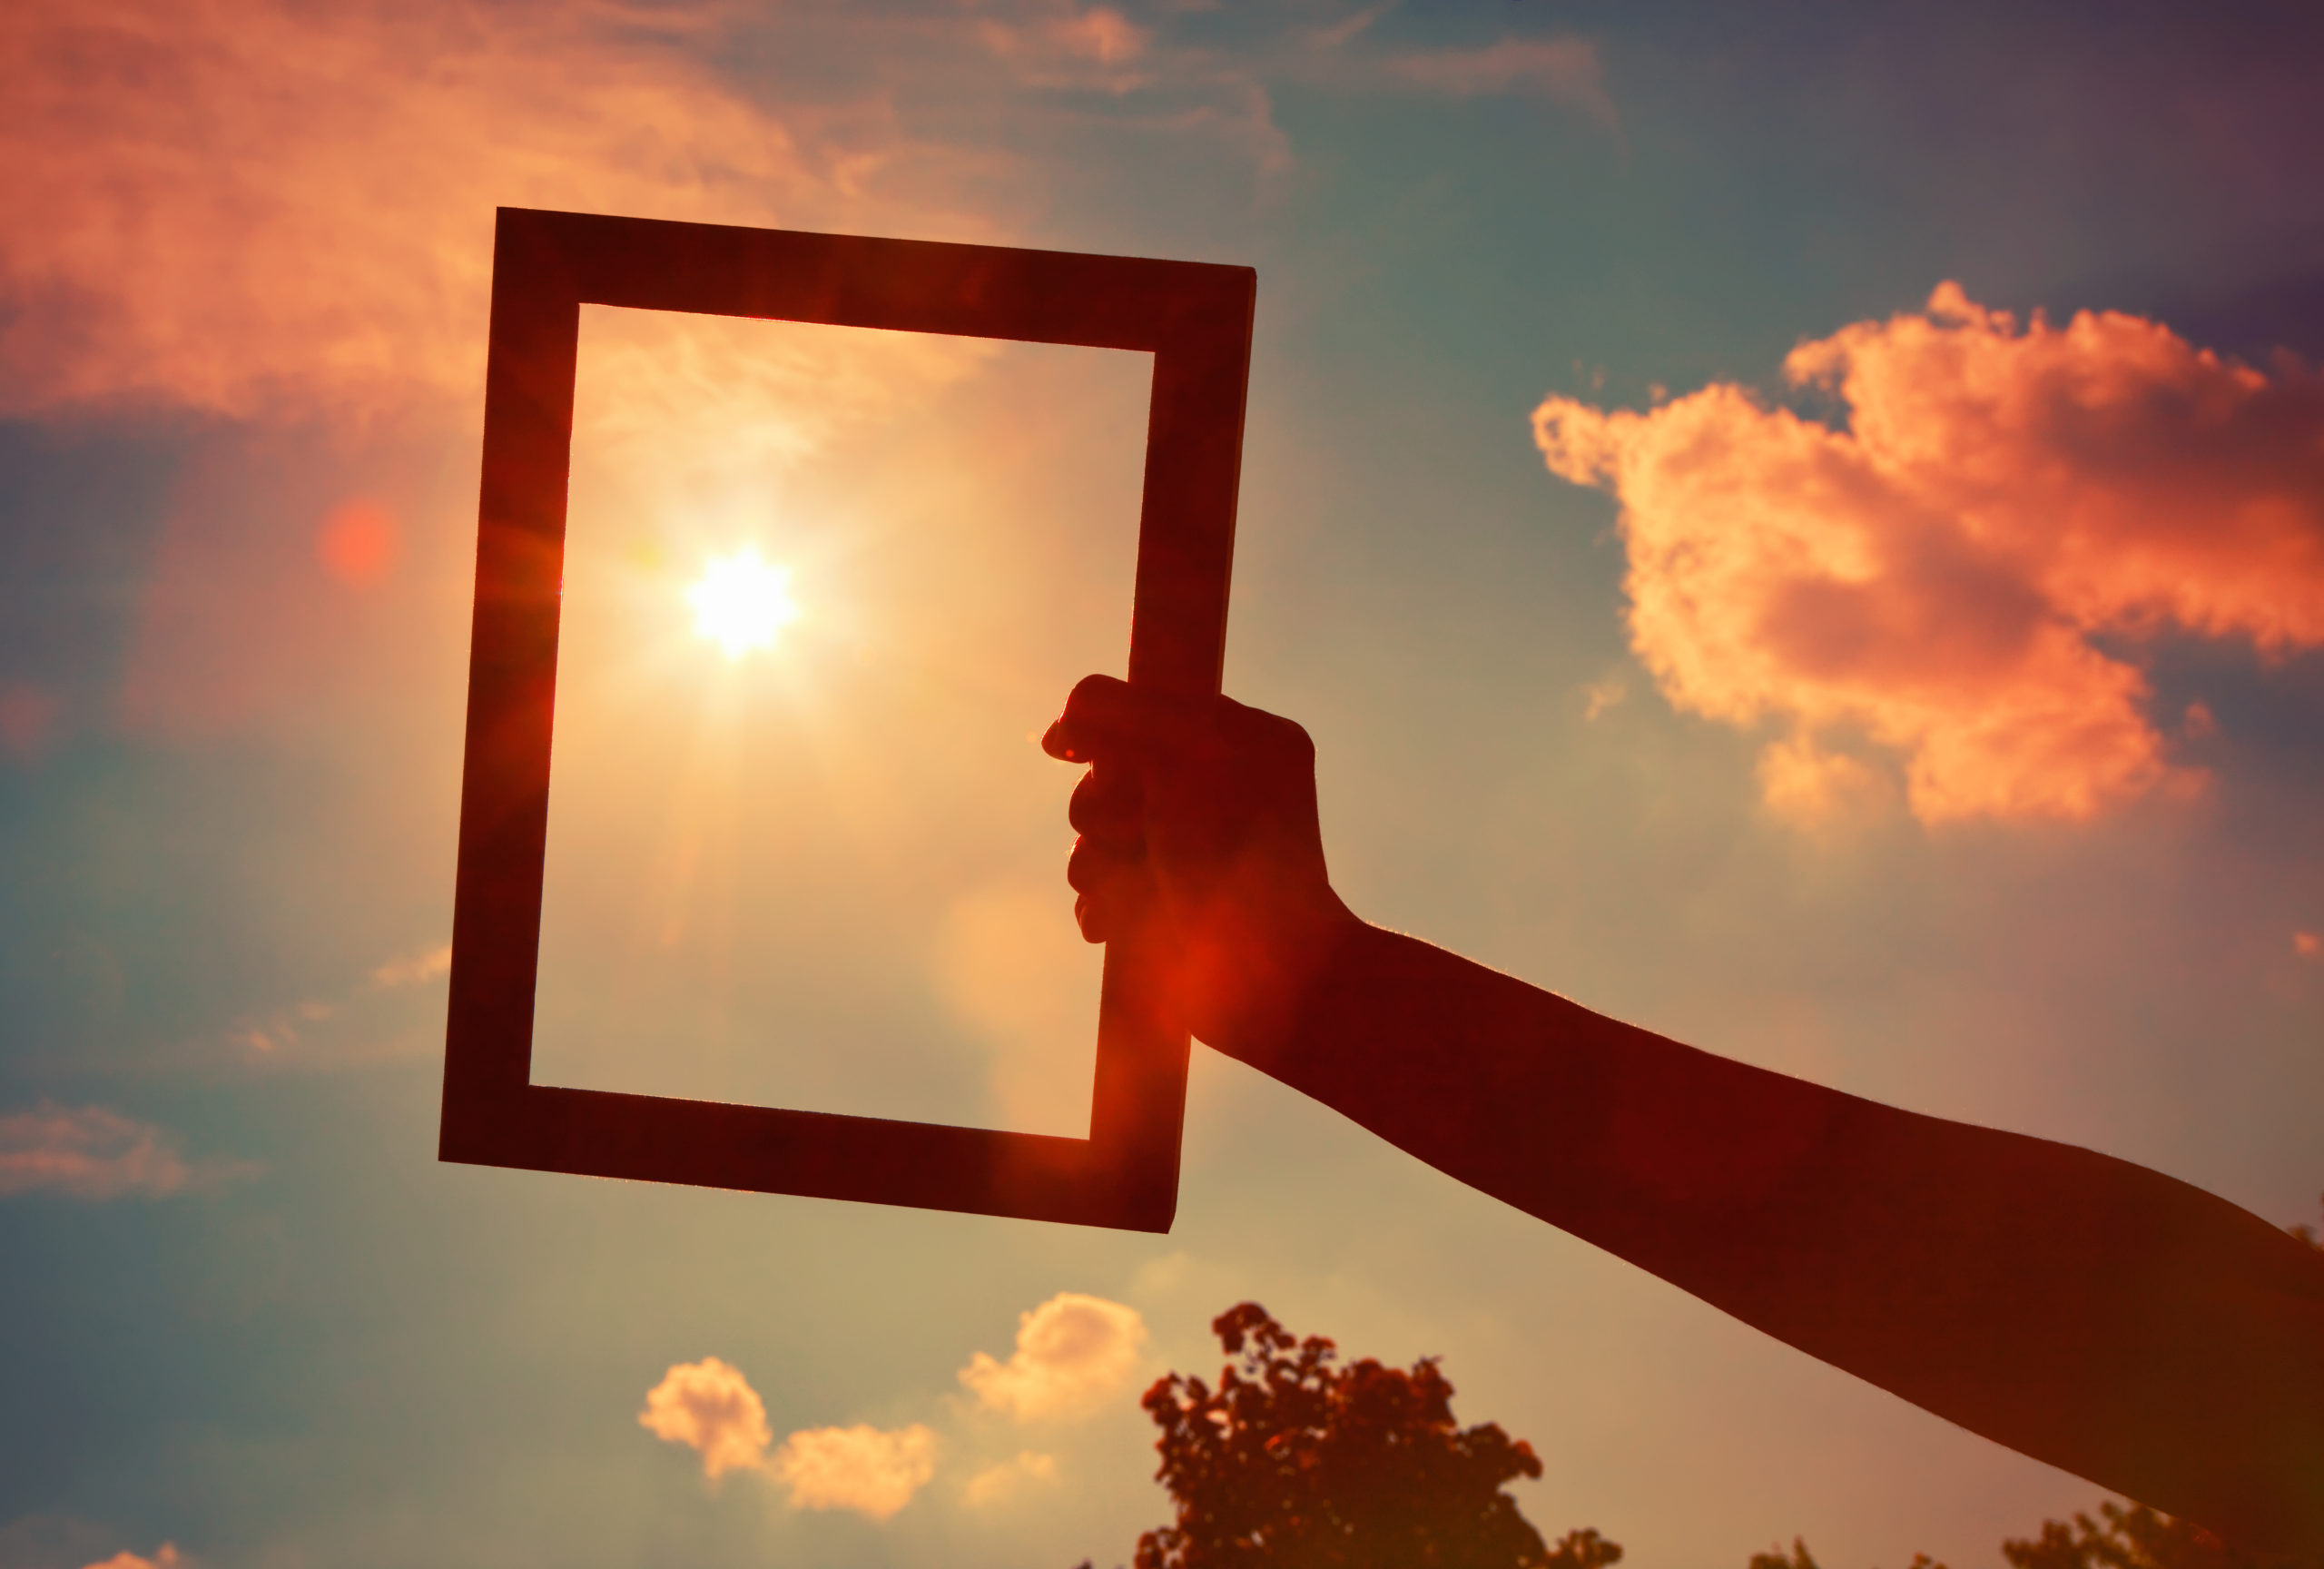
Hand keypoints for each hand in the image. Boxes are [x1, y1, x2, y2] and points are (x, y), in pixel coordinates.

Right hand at [1042, 675, 1361, 1060]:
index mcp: (1240, 740)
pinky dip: (1101, 903)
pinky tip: (1119, 920)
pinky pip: (1096, 889)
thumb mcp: (1186, 751)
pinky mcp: (1160, 903)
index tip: (1071, 750)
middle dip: (1104, 808)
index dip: (1099, 729)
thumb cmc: (1239, 853)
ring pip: (1091, 835)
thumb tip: (1061, 729)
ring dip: (1098, 861)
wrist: (1267, 970)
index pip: (1140, 706)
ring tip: (1139, 883)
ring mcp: (1183, 849)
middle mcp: (1211, 788)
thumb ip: (1117, 713)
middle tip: (1144, 831)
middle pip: (1102, 774)